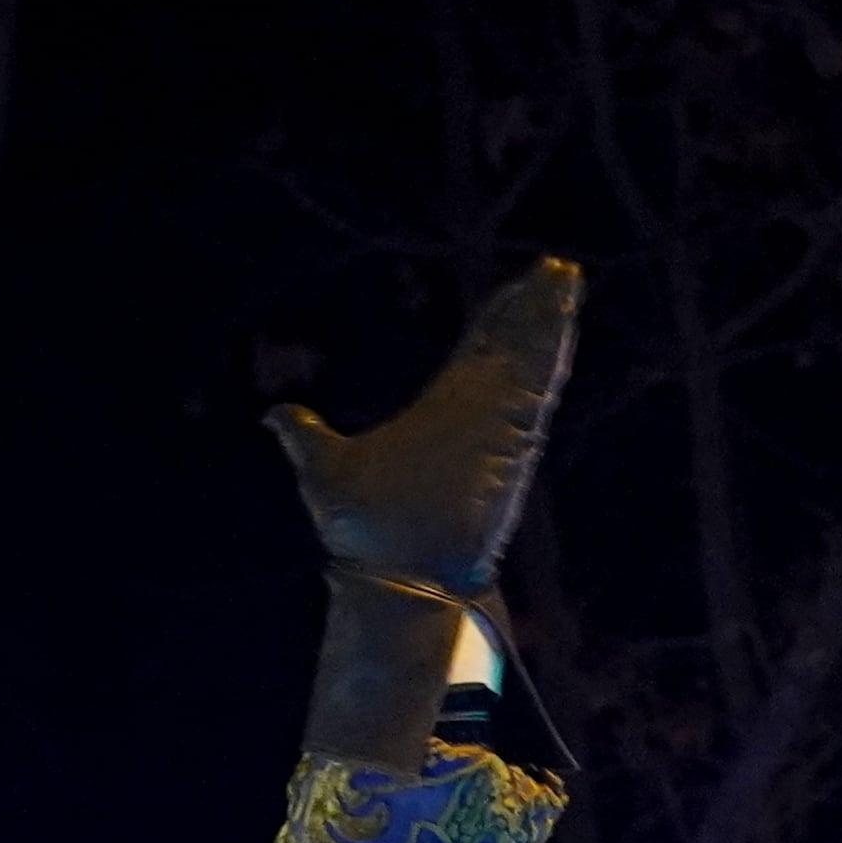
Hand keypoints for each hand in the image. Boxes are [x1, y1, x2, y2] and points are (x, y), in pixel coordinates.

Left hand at [265, 258, 583, 770]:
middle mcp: (478, 418)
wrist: (393, 575)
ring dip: (550, 318)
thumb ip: (306, 437)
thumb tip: (276, 414)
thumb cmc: (363, 533)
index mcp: (443, 417)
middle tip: (556, 267)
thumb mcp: (323, 467)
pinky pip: (538, 383)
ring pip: (532, 360)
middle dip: (534, 308)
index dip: (497, 321)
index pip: (477, 355)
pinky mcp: (513, 440)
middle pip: (512, 349)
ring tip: (565, 273)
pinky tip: (563, 311)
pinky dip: (551, 347)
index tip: (515, 289)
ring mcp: (499, 428)